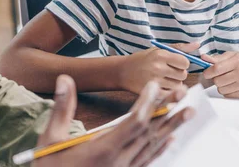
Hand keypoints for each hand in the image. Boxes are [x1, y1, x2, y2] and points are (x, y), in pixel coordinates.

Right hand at [34, 75, 192, 166]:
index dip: (147, 103)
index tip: (154, 85)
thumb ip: (62, 108)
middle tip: (182, 91)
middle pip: (149, 132)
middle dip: (167, 109)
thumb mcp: (51, 139)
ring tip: (188, 111)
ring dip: (171, 127)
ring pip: (153, 146)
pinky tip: (171, 140)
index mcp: (102, 150)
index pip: (133, 123)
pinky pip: (148, 161)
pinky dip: (161, 149)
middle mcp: (118, 162)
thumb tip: (65, 79)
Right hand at [119, 42, 199, 95]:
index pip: (185, 62)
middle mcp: (158, 67)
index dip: (182, 64)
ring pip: (178, 86)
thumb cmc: (143, 60)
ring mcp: (155, 81)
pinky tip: (162, 87)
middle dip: (179, 75)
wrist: (123, 71)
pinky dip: (169, 93)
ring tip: (164, 80)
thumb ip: (179, 48)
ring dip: (174, 84)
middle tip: (169, 73)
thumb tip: (197, 44)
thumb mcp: (158, 50)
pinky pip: (171, 95)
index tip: (176, 64)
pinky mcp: (152, 93)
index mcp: (161, 55)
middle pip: (183, 75)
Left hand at [201, 52, 238, 98]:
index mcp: (238, 61)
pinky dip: (228, 91)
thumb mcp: (234, 55)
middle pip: (218, 81)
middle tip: (220, 75)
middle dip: (215, 79)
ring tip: (228, 80)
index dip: (208, 72)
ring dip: (221, 85)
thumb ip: (218, 58)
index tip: (207, 73)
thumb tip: (203, 58)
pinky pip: (228, 95)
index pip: (217, 69)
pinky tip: (234, 85)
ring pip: (221, 90)